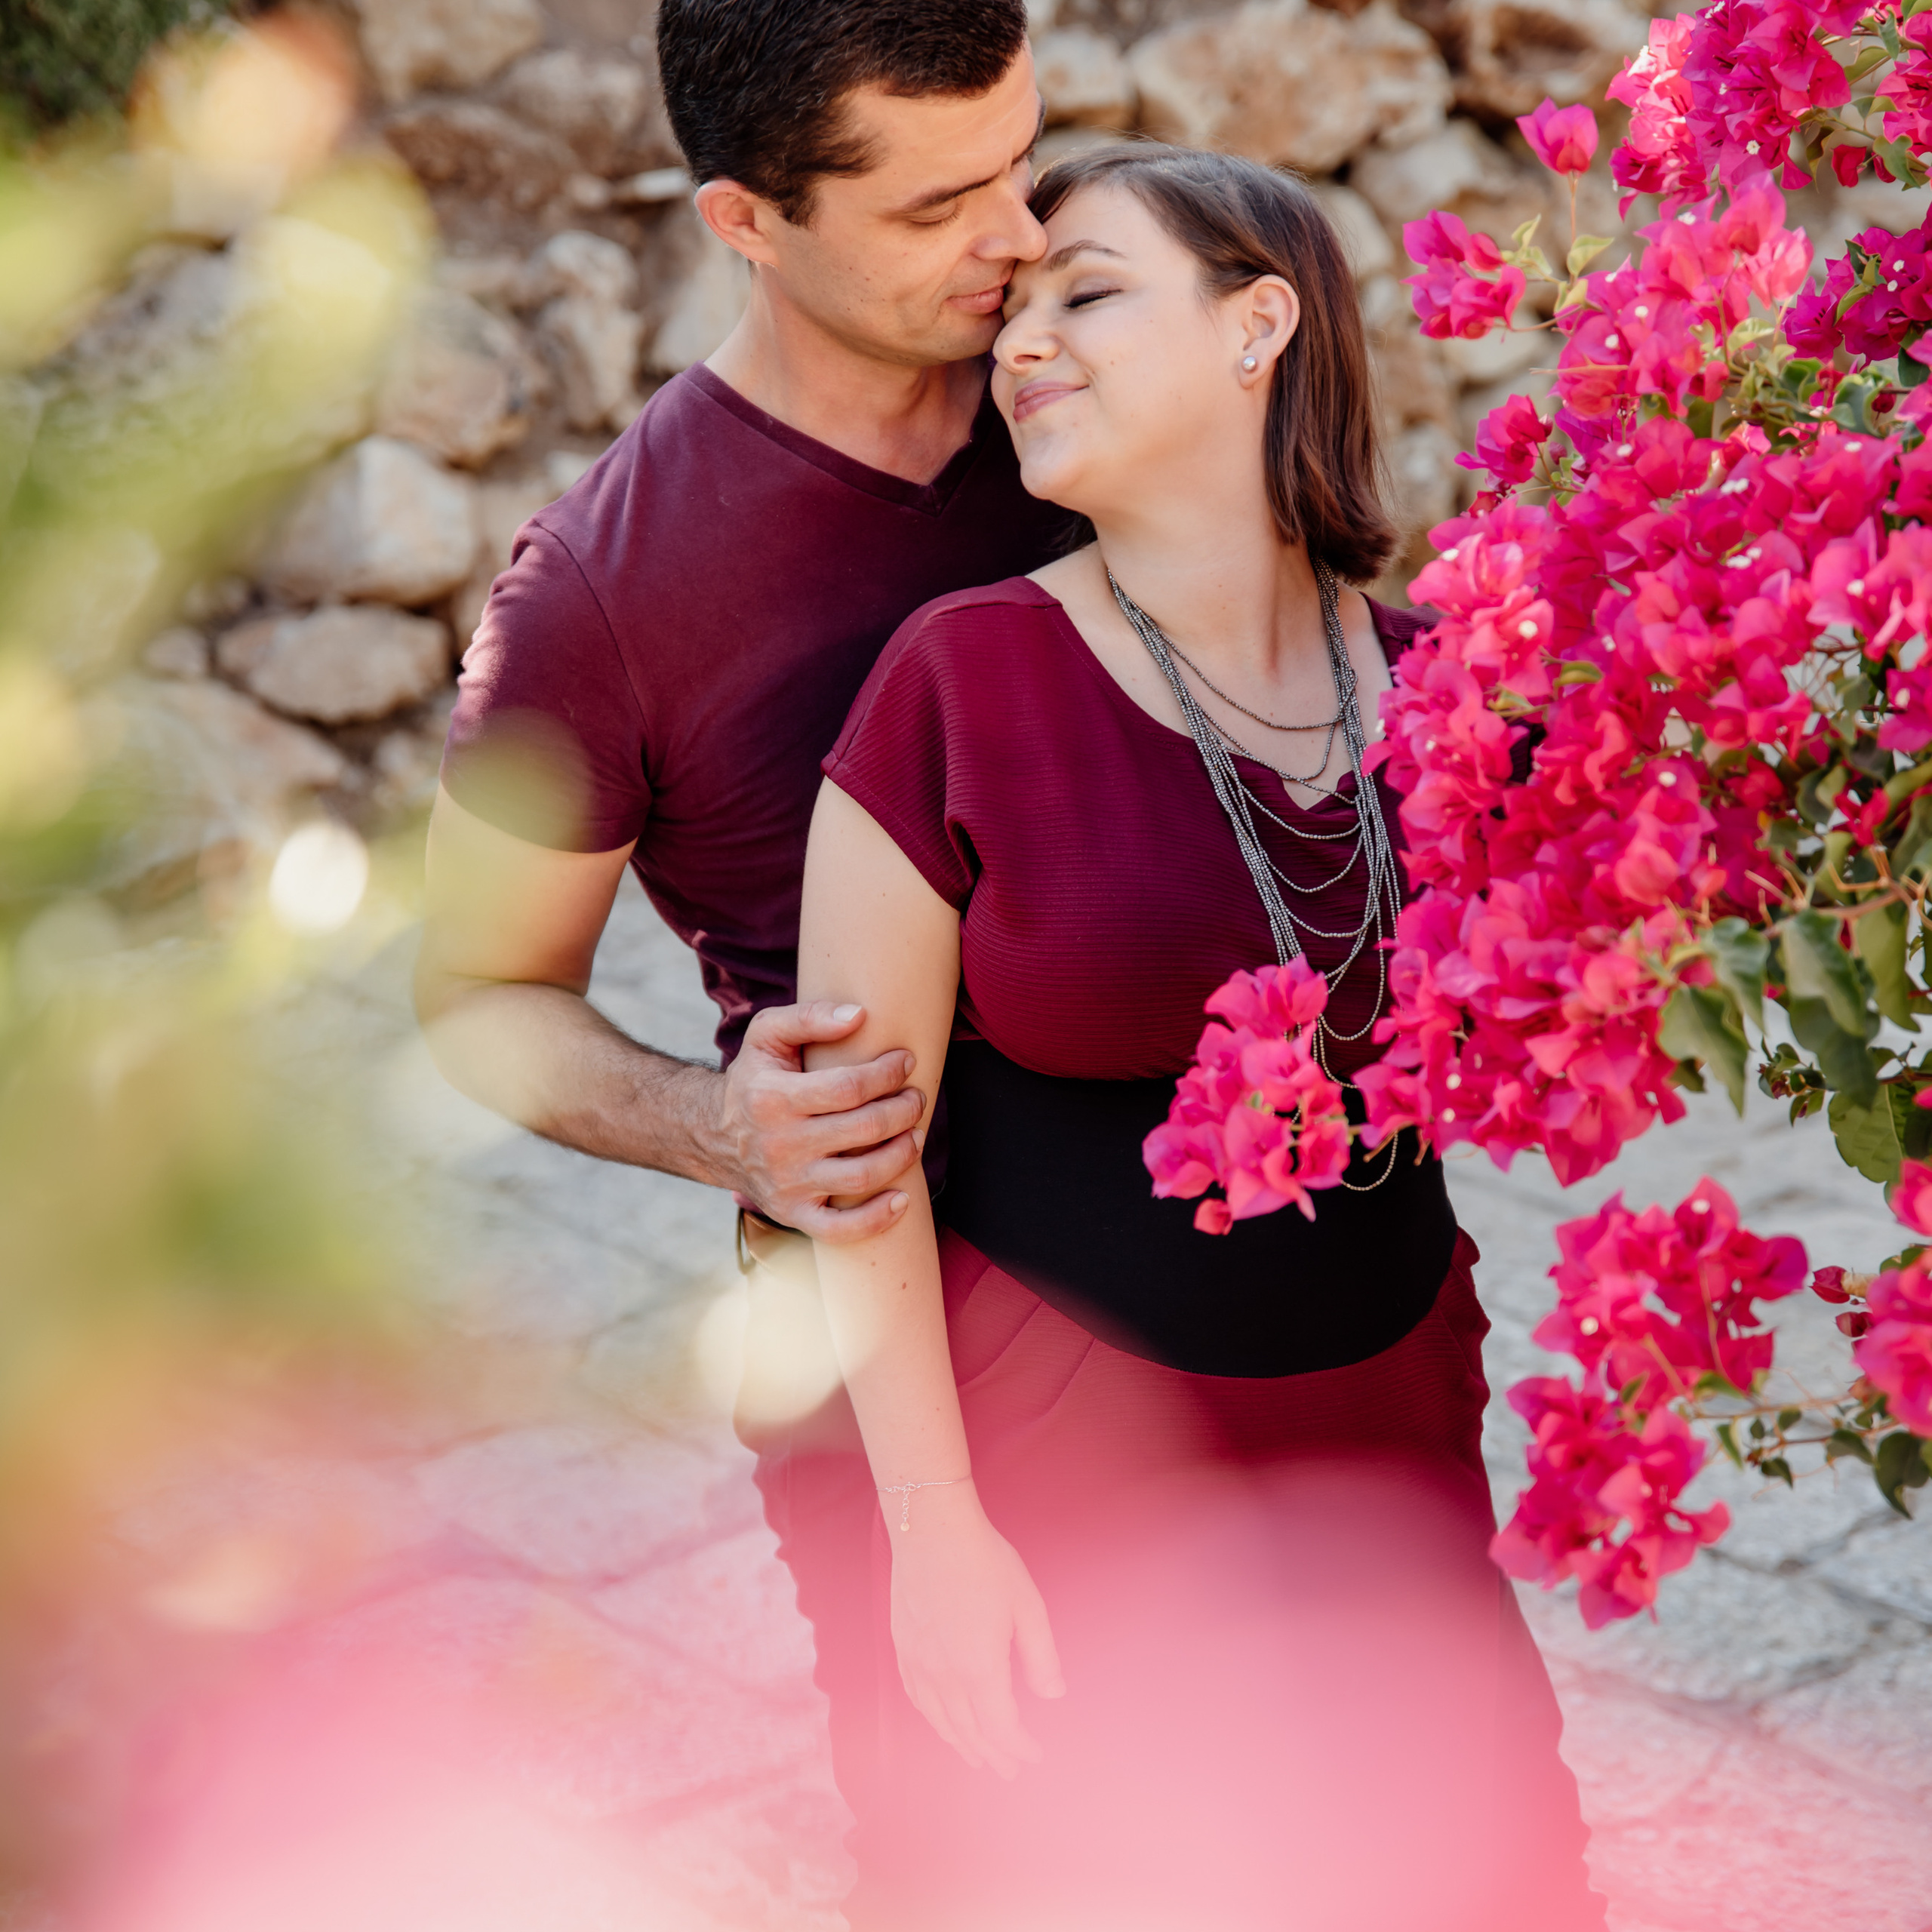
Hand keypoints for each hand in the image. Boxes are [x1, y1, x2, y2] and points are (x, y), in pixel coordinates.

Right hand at [719, 1001, 925, 1240]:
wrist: (716, 1137)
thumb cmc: (755, 1078)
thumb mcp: (766, 1034)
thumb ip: (810, 1016)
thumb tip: (860, 1015)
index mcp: (772, 1098)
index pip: (848, 1087)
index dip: (887, 1073)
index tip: (905, 1061)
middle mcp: (779, 1145)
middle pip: (863, 1130)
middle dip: (903, 1110)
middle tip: (916, 1097)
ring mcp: (787, 1184)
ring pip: (862, 1176)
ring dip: (902, 1155)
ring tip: (915, 1134)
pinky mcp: (793, 1214)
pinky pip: (841, 1229)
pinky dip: (877, 1219)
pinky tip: (902, 1198)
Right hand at [888, 1480, 1064, 1777]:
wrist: (931, 1530)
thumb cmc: (984, 1562)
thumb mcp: (1028, 1606)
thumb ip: (1042, 1656)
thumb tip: (1053, 1694)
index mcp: (979, 1668)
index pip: (1001, 1727)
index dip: (1019, 1747)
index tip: (1035, 1755)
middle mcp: (944, 1675)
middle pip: (969, 1732)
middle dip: (993, 1755)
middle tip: (1010, 1771)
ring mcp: (919, 1663)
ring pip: (939, 1721)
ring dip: (960, 1744)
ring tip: (976, 1758)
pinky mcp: (903, 1648)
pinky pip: (916, 1698)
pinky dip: (933, 1719)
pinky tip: (941, 1721)